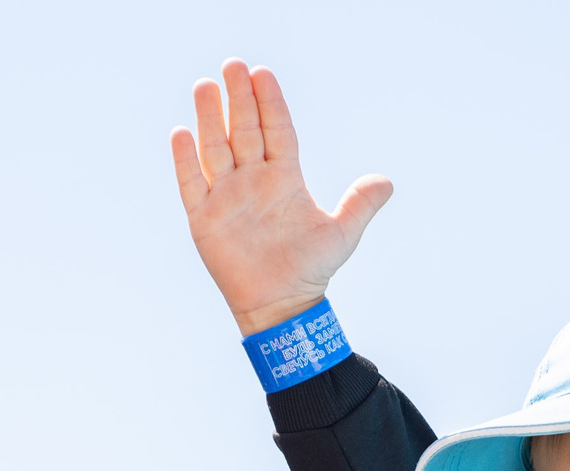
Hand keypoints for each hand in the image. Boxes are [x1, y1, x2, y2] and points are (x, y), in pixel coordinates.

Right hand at [170, 60, 392, 335]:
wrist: (282, 306)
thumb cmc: (310, 270)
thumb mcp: (341, 235)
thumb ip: (360, 205)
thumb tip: (387, 182)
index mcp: (284, 177)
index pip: (276, 131)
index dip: (270, 103)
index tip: (263, 74)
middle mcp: (253, 180)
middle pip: (244, 131)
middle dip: (239, 99)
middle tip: (233, 65)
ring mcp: (227, 197)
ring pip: (216, 149)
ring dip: (210, 119)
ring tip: (205, 87)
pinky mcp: (205, 219)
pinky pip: (192, 184)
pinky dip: (186, 161)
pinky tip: (182, 134)